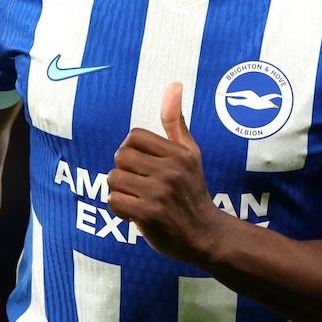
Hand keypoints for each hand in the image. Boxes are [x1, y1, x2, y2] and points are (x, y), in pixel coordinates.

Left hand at [108, 82, 225, 264]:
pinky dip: (119, 209)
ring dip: (120, 192)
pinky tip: (134, 214)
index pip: (133, 137)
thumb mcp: (190, 153)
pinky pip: (114, 201)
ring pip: (114, 179)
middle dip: (123, 172)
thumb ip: (176, 121)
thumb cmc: (193, 191)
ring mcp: (161, 192)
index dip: (131, 152)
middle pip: (120, 156)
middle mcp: (171, 169)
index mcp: (179, 153)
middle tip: (138, 185)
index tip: (142, 167)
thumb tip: (174, 85)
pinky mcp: (150, 214)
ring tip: (137, 200)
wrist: (206, 236)